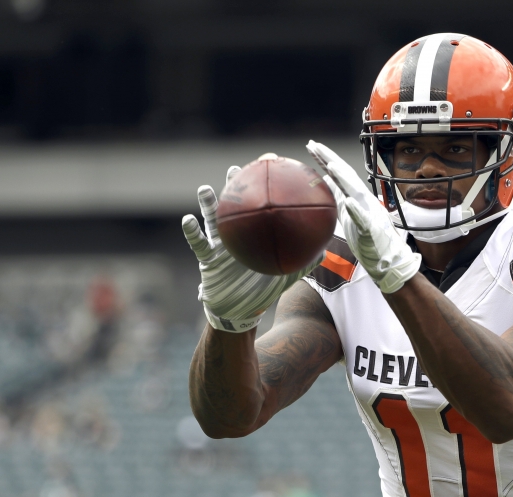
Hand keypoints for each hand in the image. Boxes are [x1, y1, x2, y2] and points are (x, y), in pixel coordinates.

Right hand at [182, 162, 321, 331]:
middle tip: (234, 169)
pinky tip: (187, 220)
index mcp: (253, 236)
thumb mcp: (284, 277)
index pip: (257, 208)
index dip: (259, 190)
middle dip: (233, 188)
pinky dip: (192, 232)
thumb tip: (325, 253)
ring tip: (205, 189)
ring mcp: (219, 246)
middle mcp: (235, 237)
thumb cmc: (260, 291)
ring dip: (207, 205)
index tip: (265, 169)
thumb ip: (302, 265)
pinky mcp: (207, 260)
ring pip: (212, 221)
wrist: (240, 312)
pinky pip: (198, 244)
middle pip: (234, 208)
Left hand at [306, 141, 420, 293]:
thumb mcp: (348, 214)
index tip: (311, 146)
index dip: (325, 159)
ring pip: (355, 192)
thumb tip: (325, 180)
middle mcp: (363, 200)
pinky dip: (356, 210)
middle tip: (313, 145)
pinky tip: (349, 202)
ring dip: (344, 179)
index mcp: (355, 197)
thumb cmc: (368, 239)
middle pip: (346, 175)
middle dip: (330, 159)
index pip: (339, 173)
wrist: (388, 260)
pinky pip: (363, 219)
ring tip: (331, 166)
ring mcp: (369, 213)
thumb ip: (338, 197)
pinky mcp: (371, 229)